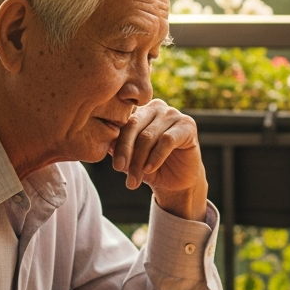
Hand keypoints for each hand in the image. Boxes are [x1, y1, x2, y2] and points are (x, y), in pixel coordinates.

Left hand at [110, 100, 206, 220]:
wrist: (176, 182)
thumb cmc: (150, 167)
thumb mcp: (129, 158)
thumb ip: (116, 147)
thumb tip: (102, 141)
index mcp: (139, 110)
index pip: (122, 121)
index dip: (117, 143)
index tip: (115, 165)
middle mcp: (155, 107)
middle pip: (133, 125)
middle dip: (125, 150)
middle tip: (120, 170)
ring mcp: (173, 114)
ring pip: (148, 135)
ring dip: (140, 160)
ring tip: (135, 179)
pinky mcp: (187, 125)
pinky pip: (167, 140)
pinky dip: (156, 157)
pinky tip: (150, 169)